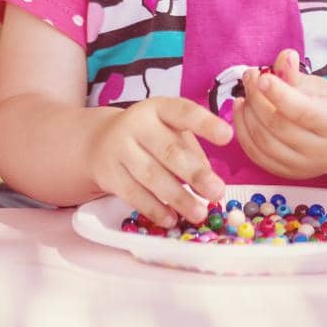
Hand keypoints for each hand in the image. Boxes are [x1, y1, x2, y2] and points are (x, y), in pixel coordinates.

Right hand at [87, 97, 231, 228]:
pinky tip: (171, 218)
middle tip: (218, 192)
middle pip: (169, 150)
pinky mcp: (110, 174)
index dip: (205, 124)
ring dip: (178, 197)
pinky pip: (134, 194)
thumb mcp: (169, 130)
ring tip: (199, 213)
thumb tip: (211, 179)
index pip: (183, 112)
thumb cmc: (148, 136)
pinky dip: (155, 209)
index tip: (227, 136)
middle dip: (195, 173)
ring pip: (152, 176)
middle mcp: (137, 124)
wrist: (98, 141)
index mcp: (158, 108)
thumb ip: (191, 150)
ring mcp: (120, 149)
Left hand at [233, 49, 326, 180]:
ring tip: (245, 93)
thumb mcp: (321, 86)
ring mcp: (303, 166)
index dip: (279, 94)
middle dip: (257, 98)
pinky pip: (257, 156)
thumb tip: (284, 57)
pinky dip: (243, 132)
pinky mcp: (287, 174)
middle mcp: (320, 151)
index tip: (261, 77)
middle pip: (279, 126)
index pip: (302, 111)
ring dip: (247, 115)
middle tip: (249, 76)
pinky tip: (242, 111)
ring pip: (265, 142)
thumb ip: (297, 75)